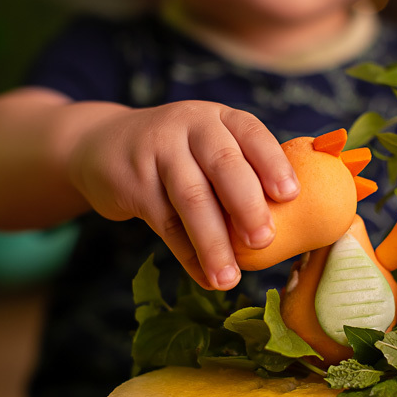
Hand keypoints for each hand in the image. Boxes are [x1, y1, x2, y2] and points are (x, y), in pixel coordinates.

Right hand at [68, 100, 299, 289]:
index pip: (252, 132)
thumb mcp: (207, 144)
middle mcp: (190, 126)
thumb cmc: (178, 155)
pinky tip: (206, 277)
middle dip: (246, 205)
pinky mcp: (132, 181)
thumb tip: (295, 224)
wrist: (101, 145)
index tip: (291, 195)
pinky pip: (164, 223)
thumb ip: (242, 170)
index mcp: (220, 118)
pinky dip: (188, 255)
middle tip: (265, 240)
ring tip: (230, 278)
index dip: (273, 163)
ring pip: (191, 199)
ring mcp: (158, 151)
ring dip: (214, 243)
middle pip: (223, 164)